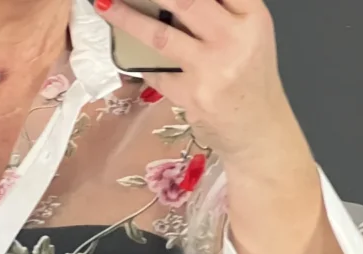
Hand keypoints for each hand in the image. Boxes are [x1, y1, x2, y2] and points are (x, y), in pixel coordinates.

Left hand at [95, 0, 300, 164]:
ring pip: (160, 35)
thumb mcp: (248, 35)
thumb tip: (170, 2)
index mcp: (251, 15)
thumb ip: (221, 10)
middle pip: (186, 0)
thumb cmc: (249, 78)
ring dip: (127, 18)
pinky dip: (141, 62)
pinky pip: (157, 71)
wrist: (258, 131)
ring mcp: (211, 68)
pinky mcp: (192, 95)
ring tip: (105, 5)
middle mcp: (233, 38)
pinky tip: (129, 54)